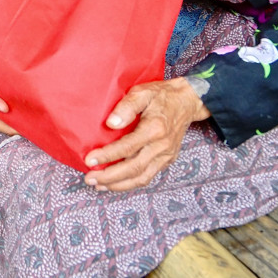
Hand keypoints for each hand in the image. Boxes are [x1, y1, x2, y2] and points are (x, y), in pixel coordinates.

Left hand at [82, 78, 210, 191]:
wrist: (187, 101)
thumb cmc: (162, 95)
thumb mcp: (143, 92)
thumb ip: (127, 106)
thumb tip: (111, 123)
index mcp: (155, 128)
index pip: (127, 147)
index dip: (107, 156)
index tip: (89, 160)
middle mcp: (162, 146)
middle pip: (134, 168)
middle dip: (110, 177)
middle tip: (90, 178)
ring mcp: (166, 155)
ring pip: (142, 178)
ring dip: (119, 185)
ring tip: (99, 185)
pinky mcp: (167, 160)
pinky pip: (148, 176)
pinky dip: (131, 183)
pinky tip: (116, 183)